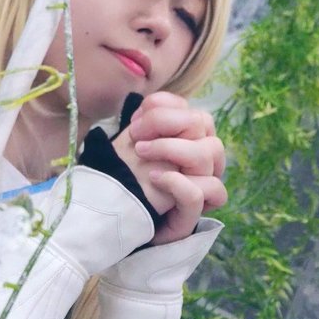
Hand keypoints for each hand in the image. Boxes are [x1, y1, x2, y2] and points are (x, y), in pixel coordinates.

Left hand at [114, 92, 226, 243]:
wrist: (108, 216)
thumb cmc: (122, 177)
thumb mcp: (132, 142)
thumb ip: (148, 120)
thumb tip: (151, 102)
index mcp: (189, 143)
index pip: (193, 112)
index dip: (164, 108)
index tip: (135, 122)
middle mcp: (201, 162)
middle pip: (205, 124)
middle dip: (166, 122)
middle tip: (137, 138)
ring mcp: (201, 187)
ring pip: (210, 151)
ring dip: (172, 147)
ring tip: (141, 154)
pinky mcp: (193, 214)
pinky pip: (209, 190)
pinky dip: (179, 180)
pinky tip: (155, 177)